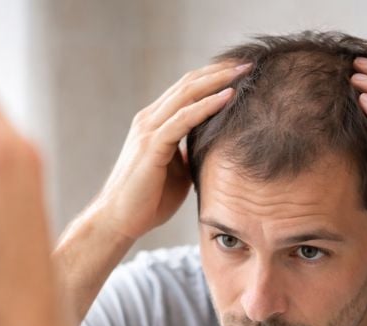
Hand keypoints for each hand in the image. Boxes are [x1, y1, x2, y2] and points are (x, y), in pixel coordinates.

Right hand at [91, 61, 249, 239]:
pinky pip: (184, 119)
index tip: (240, 73)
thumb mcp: (176, 173)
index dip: (212, 78)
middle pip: (188, 84)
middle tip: (248, 64)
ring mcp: (148, 131)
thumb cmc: (146, 201)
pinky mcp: (151, 146)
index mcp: (154, 124)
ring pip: (186, 94)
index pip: (186, 90)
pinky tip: (228, 97)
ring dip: (217, 81)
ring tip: (244, 72)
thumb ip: (189, 155)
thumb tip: (211, 151)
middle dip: (219, 72)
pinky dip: (207, 106)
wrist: (119, 221)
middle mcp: (149, 120)